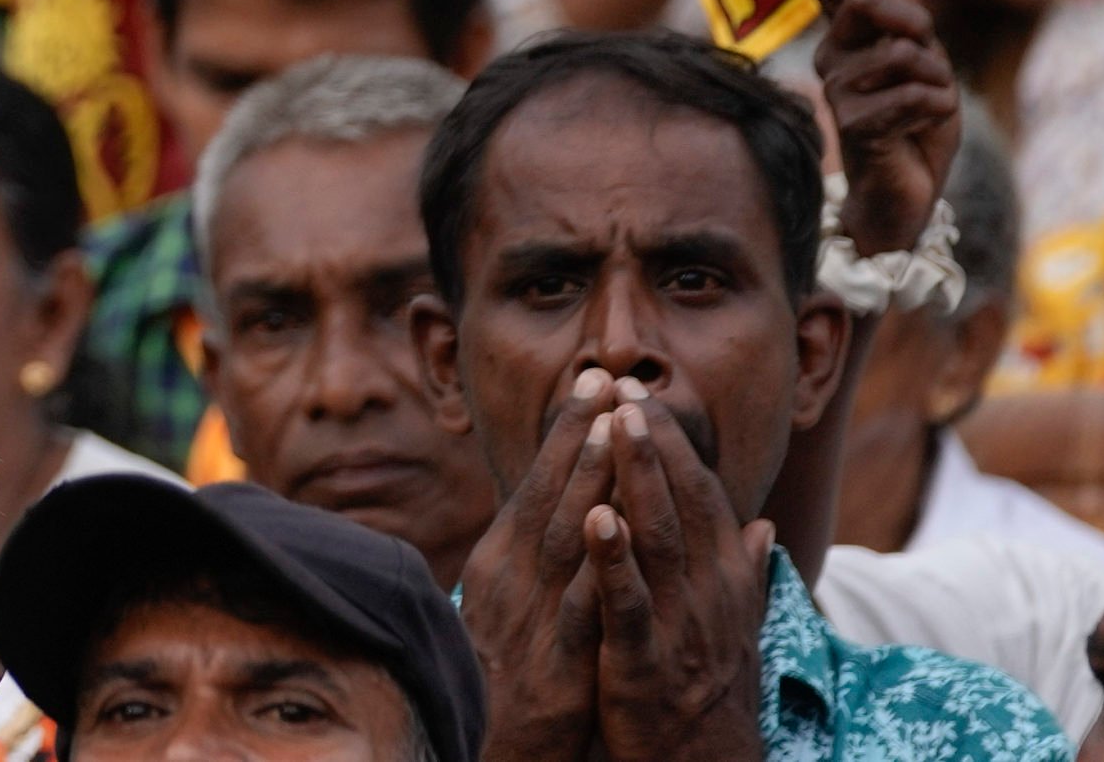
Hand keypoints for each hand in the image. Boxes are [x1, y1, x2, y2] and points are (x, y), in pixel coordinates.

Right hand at [459, 371, 621, 761]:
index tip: (593, 381)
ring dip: (586, 482)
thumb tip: (569, 509)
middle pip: (547, 495)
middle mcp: (508, 578)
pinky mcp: (555, 664)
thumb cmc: (505, 675)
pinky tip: (614, 533)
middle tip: (604, 378)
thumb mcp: (516, 605)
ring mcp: (529, 618)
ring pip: (563, 538)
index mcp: (502, 561)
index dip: (566, 432)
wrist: (490, 747)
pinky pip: (580, 608)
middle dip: (577, 435)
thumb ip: (541, 557)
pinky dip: (597, 567)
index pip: (539, 484)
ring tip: (611, 431)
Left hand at [585, 388, 774, 761]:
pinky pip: (627, 603)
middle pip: (683, 505)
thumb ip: (746, 573)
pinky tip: (595, 517)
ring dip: (637, 479)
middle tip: (625, 388)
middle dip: (654, 444)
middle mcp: (710, 596)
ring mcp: (679, 628)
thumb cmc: (708, 686)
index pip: (703, 497)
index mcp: (727, 582)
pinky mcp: (642, 662)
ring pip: (659, 539)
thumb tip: (765, 525)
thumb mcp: (734, 625)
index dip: (675, 445)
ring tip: (615, 426)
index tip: (643, 395)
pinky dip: (613, 559)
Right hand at [802, 0, 957, 260]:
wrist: (909, 191)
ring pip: (902, 53)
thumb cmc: (916, 121)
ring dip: (937, 79)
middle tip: (930, 57)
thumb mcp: (924, 59)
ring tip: (930, 102)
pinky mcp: (853, 123)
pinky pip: (914, 95)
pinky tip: (924, 125)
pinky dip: (938, 108)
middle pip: (868, 0)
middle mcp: (831, 55)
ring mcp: (837, 89)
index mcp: (844, 33)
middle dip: (917, 23)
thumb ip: (907, 13)